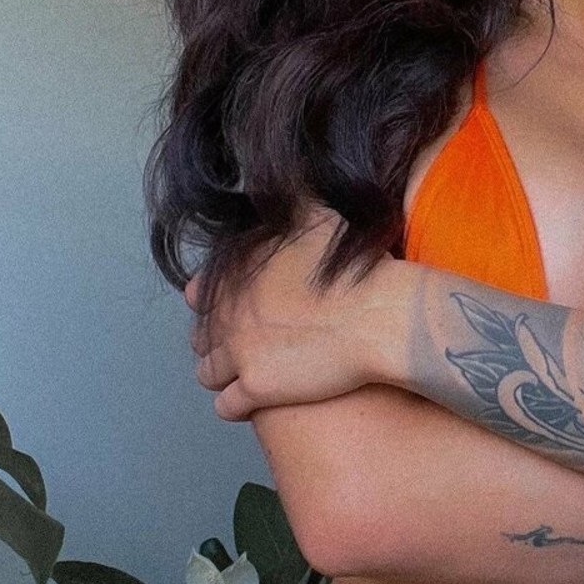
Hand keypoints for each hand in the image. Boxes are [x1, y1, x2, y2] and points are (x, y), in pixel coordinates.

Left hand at [186, 211, 402, 420]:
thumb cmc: (358, 269)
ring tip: (250, 376)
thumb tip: (278, 178)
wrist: (382, 317)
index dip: (214, 305)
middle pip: (202, 336)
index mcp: (239, 272)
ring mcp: (239, 350)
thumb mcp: (318, 215)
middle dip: (218, 343)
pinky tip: (258, 400)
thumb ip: (289, 199)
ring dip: (224, 377)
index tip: (233, 314)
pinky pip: (226, 406)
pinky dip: (238, 405)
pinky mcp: (255, 387)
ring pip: (207, 373)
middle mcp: (230, 310)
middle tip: (247, 347)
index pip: (201, 293)